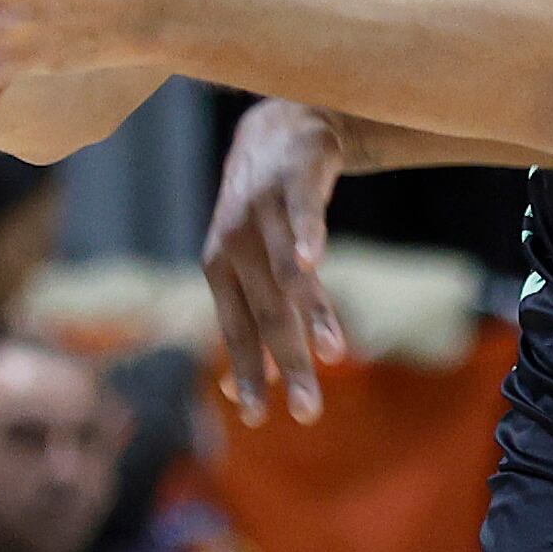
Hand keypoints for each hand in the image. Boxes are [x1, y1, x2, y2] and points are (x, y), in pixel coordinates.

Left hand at [201, 98, 350, 426]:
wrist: (277, 130)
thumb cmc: (263, 210)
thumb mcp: (248, 265)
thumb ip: (249, 321)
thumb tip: (239, 391)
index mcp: (220, 270)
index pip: (236, 333)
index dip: (247, 376)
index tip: (259, 421)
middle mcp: (234, 244)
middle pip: (265, 315)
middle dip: (288, 365)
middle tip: (310, 411)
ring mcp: (261, 212)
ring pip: (287, 274)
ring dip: (309, 315)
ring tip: (332, 354)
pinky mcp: (292, 181)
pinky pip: (301, 214)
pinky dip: (307, 239)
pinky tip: (314, 264)